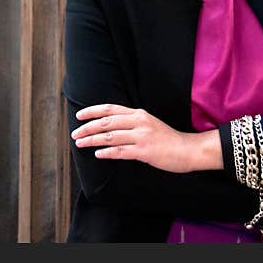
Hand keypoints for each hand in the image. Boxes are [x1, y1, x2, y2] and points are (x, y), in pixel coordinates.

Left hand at [72, 103, 210, 172]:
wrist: (187, 149)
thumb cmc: (167, 139)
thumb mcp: (149, 123)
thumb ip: (131, 122)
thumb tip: (110, 125)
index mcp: (138, 113)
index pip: (110, 108)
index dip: (92, 111)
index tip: (79, 116)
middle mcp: (138, 122)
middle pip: (106, 122)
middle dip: (87, 127)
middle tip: (75, 134)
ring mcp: (141, 136)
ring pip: (110, 137)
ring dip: (92, 140)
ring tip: (80, 144)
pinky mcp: (144, 151)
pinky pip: (120, 151)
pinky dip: (106, 152)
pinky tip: (98, 154)